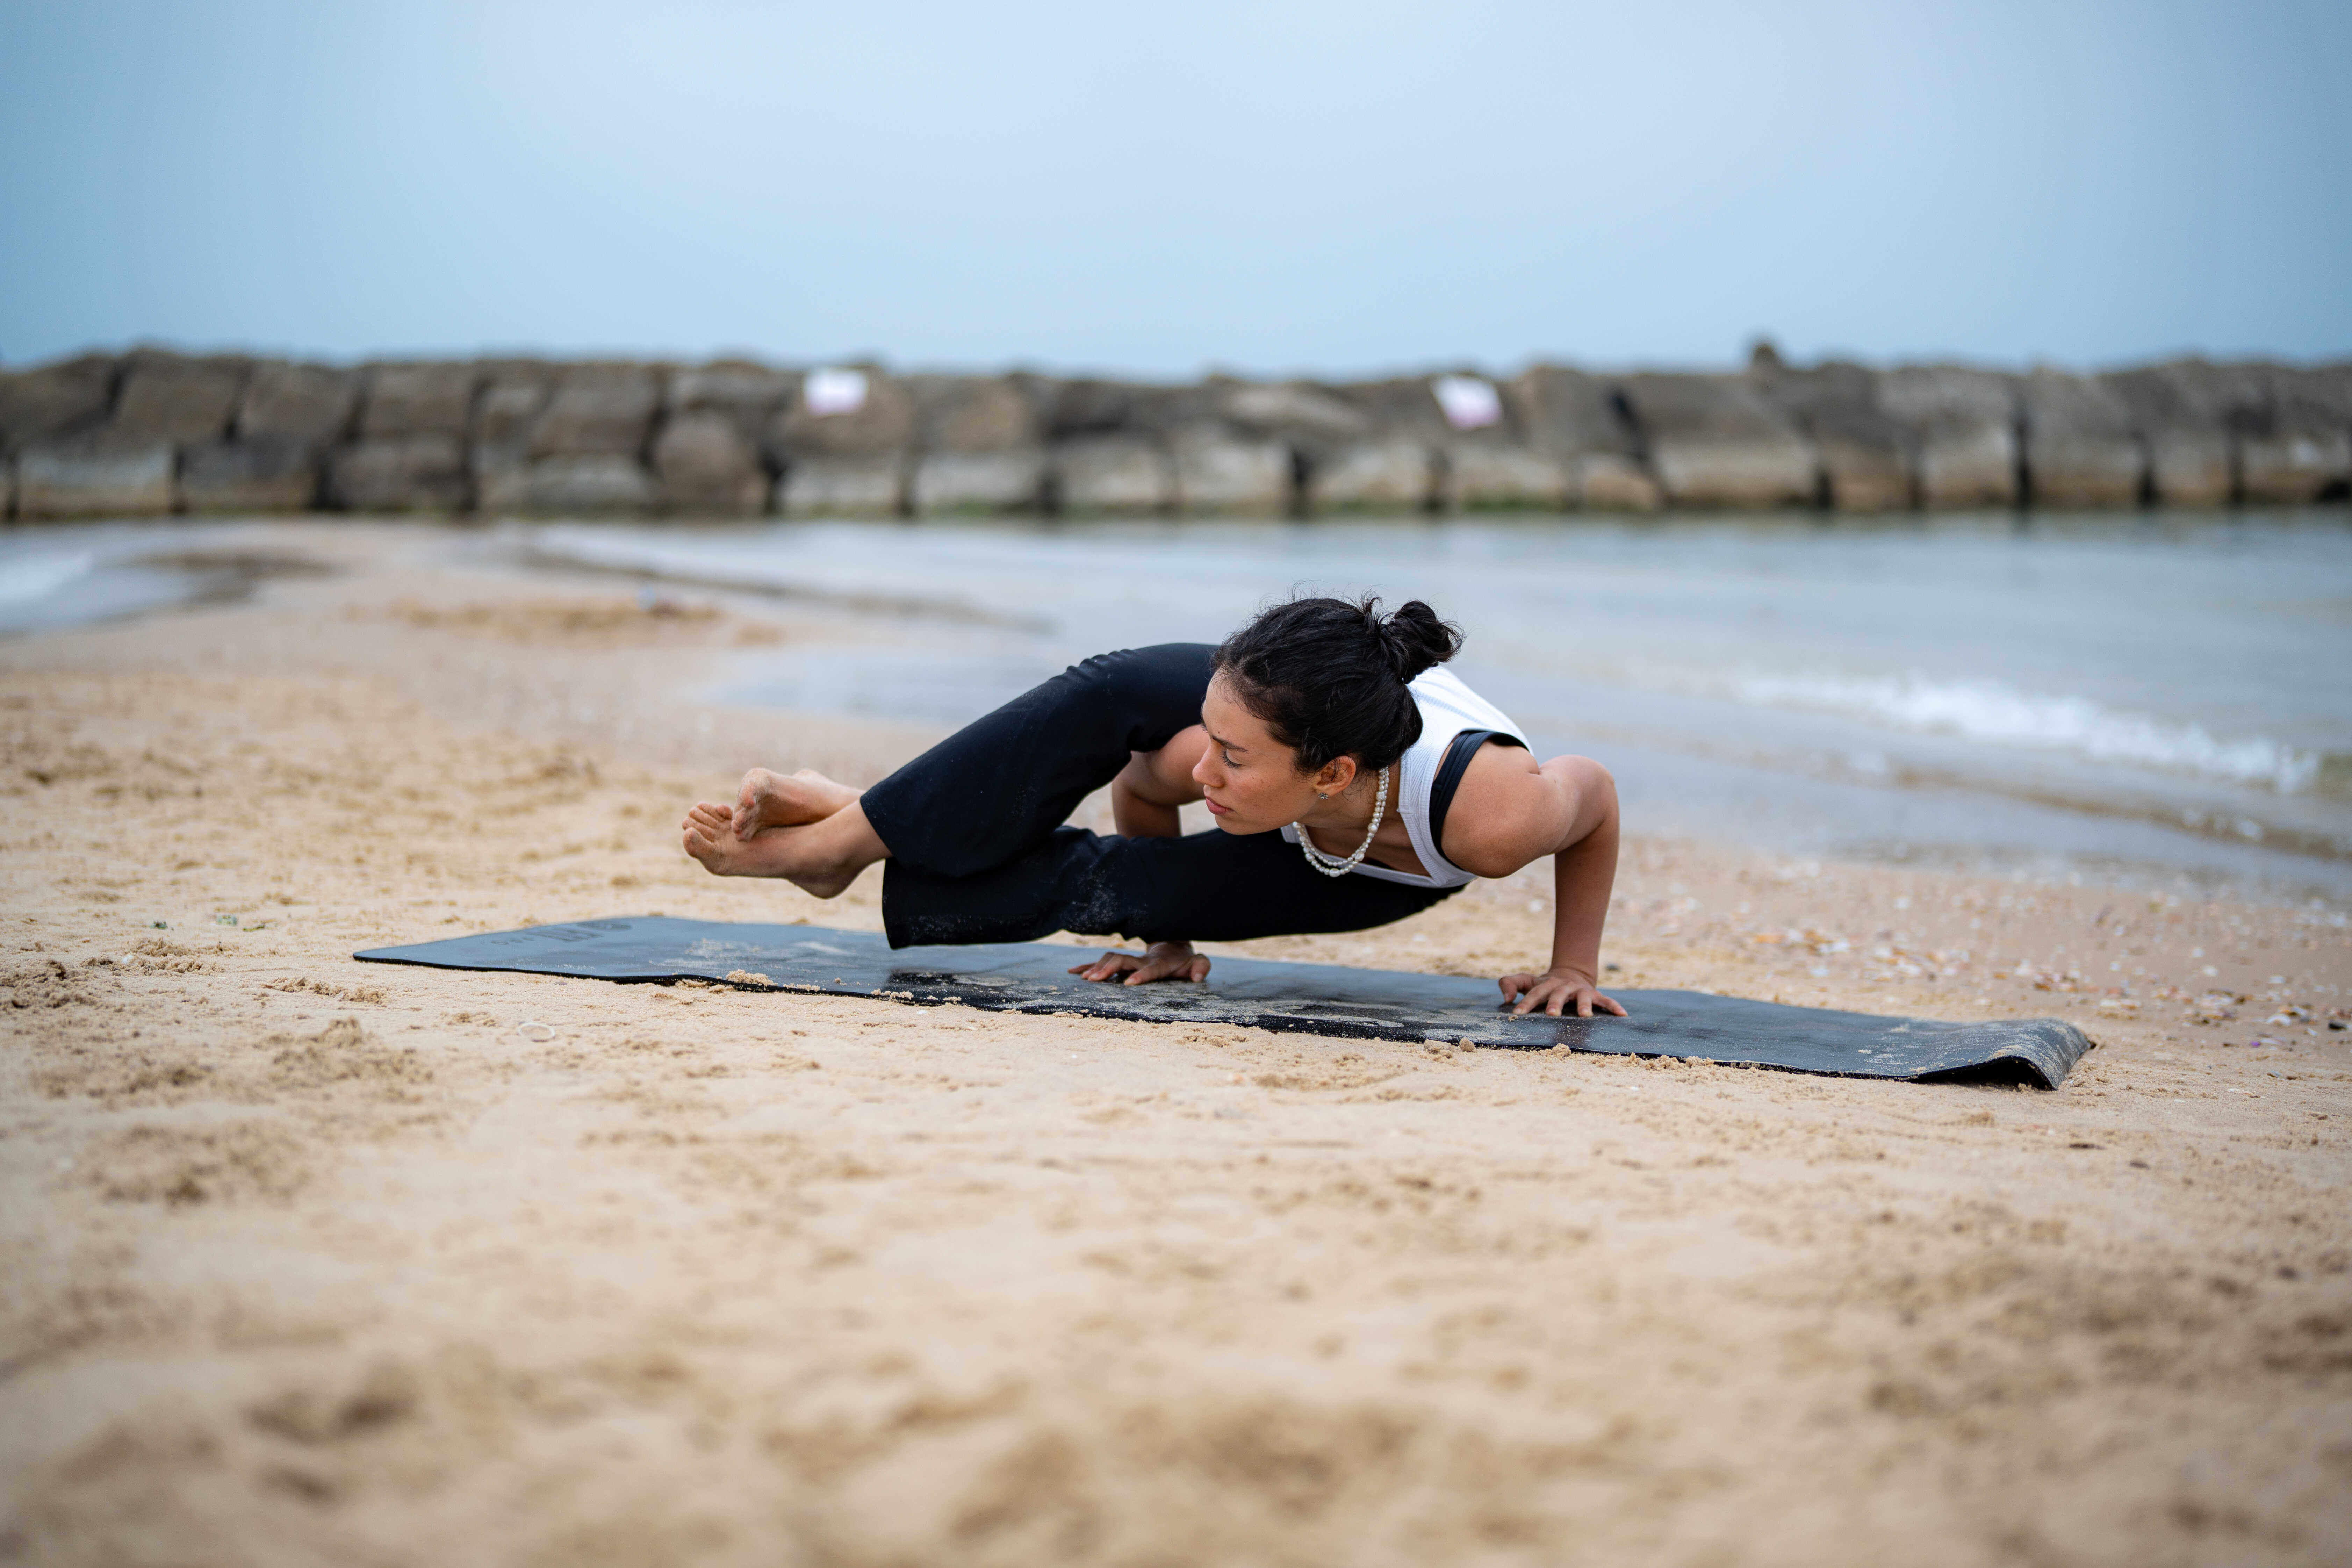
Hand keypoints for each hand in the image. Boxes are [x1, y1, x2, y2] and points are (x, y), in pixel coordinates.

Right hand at [1070, 941, 1210, 985]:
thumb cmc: (1185, 960)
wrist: (1173, 946)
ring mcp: (1130, 961)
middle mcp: (1142, 960)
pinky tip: (1073, 973)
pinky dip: (1087, 966)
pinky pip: (1103, 963)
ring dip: (1095, 967)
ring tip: (1083, 979)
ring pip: (1110, 959)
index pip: (1150, 969)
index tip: (1130, 984)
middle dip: (1107, 969)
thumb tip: (1197, 977)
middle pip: (1122, 961)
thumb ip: (1201, 966)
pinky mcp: (1122, 963)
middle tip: (1093, 981)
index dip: (1141, 975)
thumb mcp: (1198, 962)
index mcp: (1160, 963)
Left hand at [1498, 967, 1627, 1017]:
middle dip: (1554, 1004)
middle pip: (1558, 994)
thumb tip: (1505, 999)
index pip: (1534, 993)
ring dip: (1584, 1005)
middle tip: (1551, 1015)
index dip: (1525, 1003)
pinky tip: (1623, 1015)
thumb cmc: (1544, 985)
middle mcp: (1564, 986)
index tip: (1517, 1014)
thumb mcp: (1526, 982)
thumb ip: (1509, 984)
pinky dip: (1614, 1007)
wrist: (1570, 974)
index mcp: (1546, 984)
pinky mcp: (1595, 995)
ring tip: (1586, 1016)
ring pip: (1583, 996)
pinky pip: (1606, 1000)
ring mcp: (1581, 990)